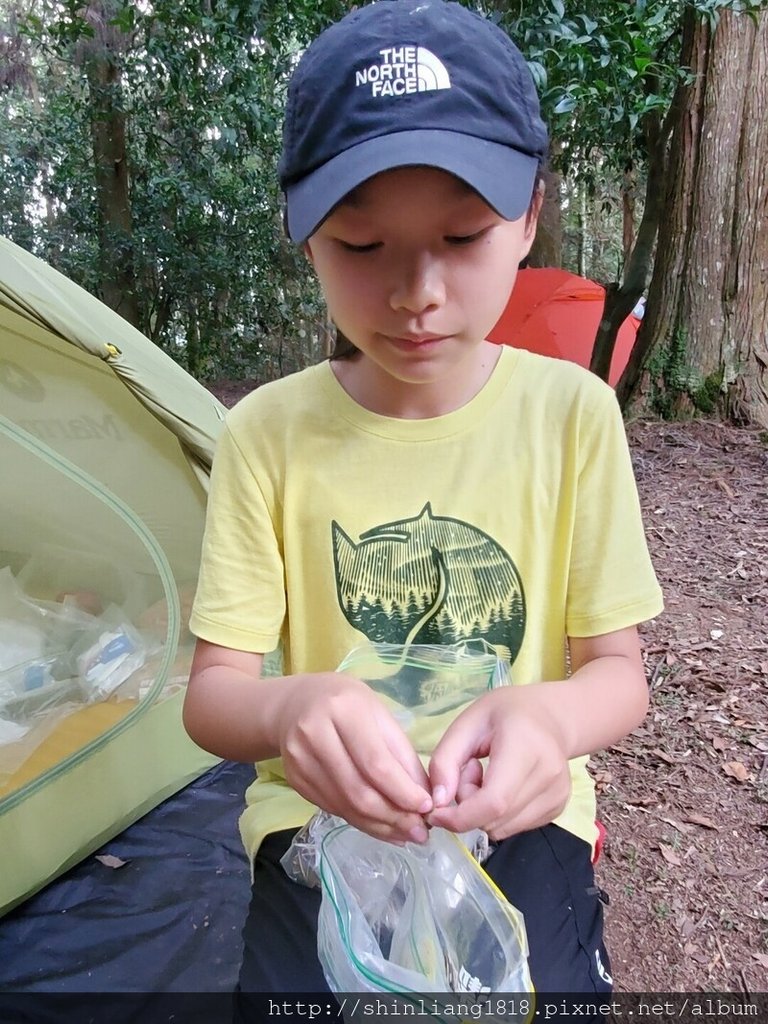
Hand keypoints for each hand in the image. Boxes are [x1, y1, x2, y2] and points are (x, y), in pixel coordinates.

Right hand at [276, 672, 432, 842]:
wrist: (296, 703)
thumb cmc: (348, 704)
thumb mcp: (380, 716)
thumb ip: (402, 756)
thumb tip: (426, 799)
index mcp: (344, 710)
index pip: (376, 763)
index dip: (403, 792)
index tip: (428, 809)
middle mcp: (315, 734)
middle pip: (358, 791)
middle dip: (393, 817)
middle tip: (420, 832)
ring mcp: (299, 759)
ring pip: (345, 806)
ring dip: (379, 826)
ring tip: (404, 833)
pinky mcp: (294, 779)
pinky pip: (332, 808)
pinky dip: (360, 822)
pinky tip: (380, 825)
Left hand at [426, 686, 571, 839]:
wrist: (549, 716)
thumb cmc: (504, 714)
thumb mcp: (466, 724)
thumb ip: (445, 760)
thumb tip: (438, 802)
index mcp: (526, 748)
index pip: (494, 802)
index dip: (460, 816)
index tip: (436, 811)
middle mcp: (548, 776)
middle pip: (494, 818)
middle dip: (468, 807)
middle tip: (469, 771)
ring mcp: (557, 795)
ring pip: (502, 829)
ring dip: (483, 812)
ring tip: (487, 777)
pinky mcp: (558, 808)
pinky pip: (515, 828)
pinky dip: (499, 814)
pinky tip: (502, 786)